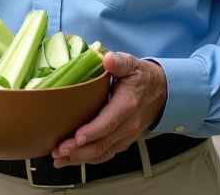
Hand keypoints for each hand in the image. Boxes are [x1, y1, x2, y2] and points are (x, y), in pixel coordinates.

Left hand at [51, 52, 166, 167]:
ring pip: (102, 152)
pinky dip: (87, 160)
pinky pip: (104, 154)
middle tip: (58, 151)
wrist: (160, 93)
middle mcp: (128, 124)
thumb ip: (119, 61)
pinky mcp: (121, 142)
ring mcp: (125, 136)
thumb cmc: (142, 78)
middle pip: (102, 143)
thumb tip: (107, 59)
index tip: (76, 137)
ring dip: (79, 158)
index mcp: (127, 104)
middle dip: (78, 150)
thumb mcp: (132, 64)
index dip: (92, 131)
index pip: (109, 122)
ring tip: (59, 159)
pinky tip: (70, 160)